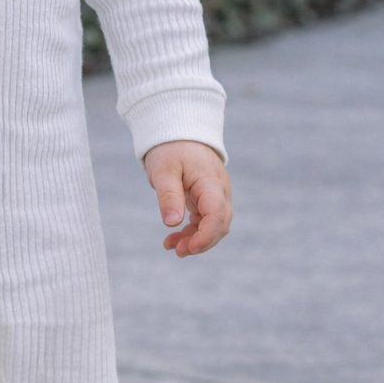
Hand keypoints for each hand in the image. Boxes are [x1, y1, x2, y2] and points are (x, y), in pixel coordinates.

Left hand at [142, 140, 231, 256]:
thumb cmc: (170, 149)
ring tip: (171, 246)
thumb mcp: (163, 170)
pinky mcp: (207, 198)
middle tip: (177, 251)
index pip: (218, 214)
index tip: (190, 248)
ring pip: (213, 225)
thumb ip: (169, 195)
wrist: (177, 132)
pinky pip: (205, 220)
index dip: (207, 235)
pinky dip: (192, 232)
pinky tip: (174, 238)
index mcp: (210, 181)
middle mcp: (219, 190)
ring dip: (195, 239)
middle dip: (201, 242)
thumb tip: (172, 223)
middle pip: (220, 224)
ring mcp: (215, 194)